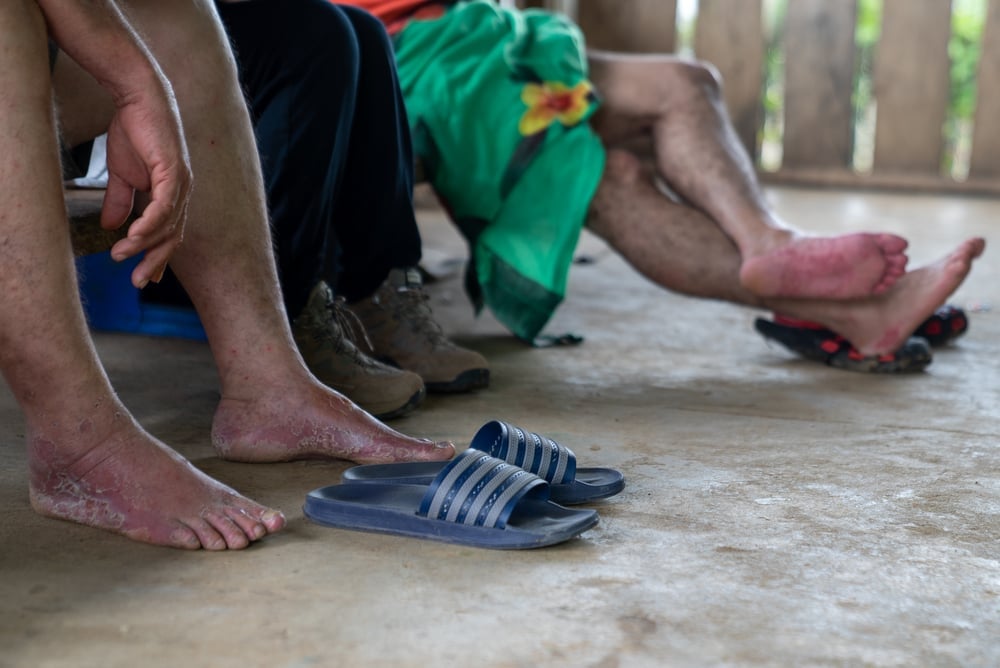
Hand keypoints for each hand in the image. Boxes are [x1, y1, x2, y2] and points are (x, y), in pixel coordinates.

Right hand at [102, 80, 191, 288]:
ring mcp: (181, 183)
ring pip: (167, 225)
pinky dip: (150, 223)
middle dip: (154, 261)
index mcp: (172, 195)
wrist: (137, 98)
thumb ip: (119, 200)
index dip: (157, 257)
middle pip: (173, 236)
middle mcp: (182, 192)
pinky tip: (134, 236)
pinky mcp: (174, 171)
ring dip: (144, 243)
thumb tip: (110, 225)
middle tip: (136, 282)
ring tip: (122, 255)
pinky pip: (165, 205)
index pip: (169, 234)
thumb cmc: (132, 131)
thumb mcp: (122, 173)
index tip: (143, 278)